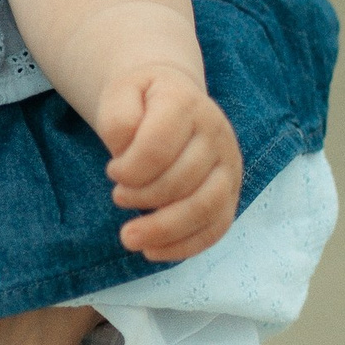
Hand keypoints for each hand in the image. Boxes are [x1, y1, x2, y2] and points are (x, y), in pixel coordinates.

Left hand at [99, 69, 240, 260]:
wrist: (172, 98)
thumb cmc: (142, 100)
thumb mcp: (121, 93)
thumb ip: (118, 118)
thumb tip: (126, 152)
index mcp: (186, 103)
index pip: (158, 147)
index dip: (129, 169)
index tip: (113, 172)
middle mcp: (216, 132)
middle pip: (182, 181)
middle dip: (142, 198)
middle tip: (118, 196)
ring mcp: (229, 164)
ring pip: (206, 207)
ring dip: (164, 230)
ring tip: (130, 237)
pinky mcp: (231, 192)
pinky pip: (216, 227)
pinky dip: (185, 246)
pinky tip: (153, 251)